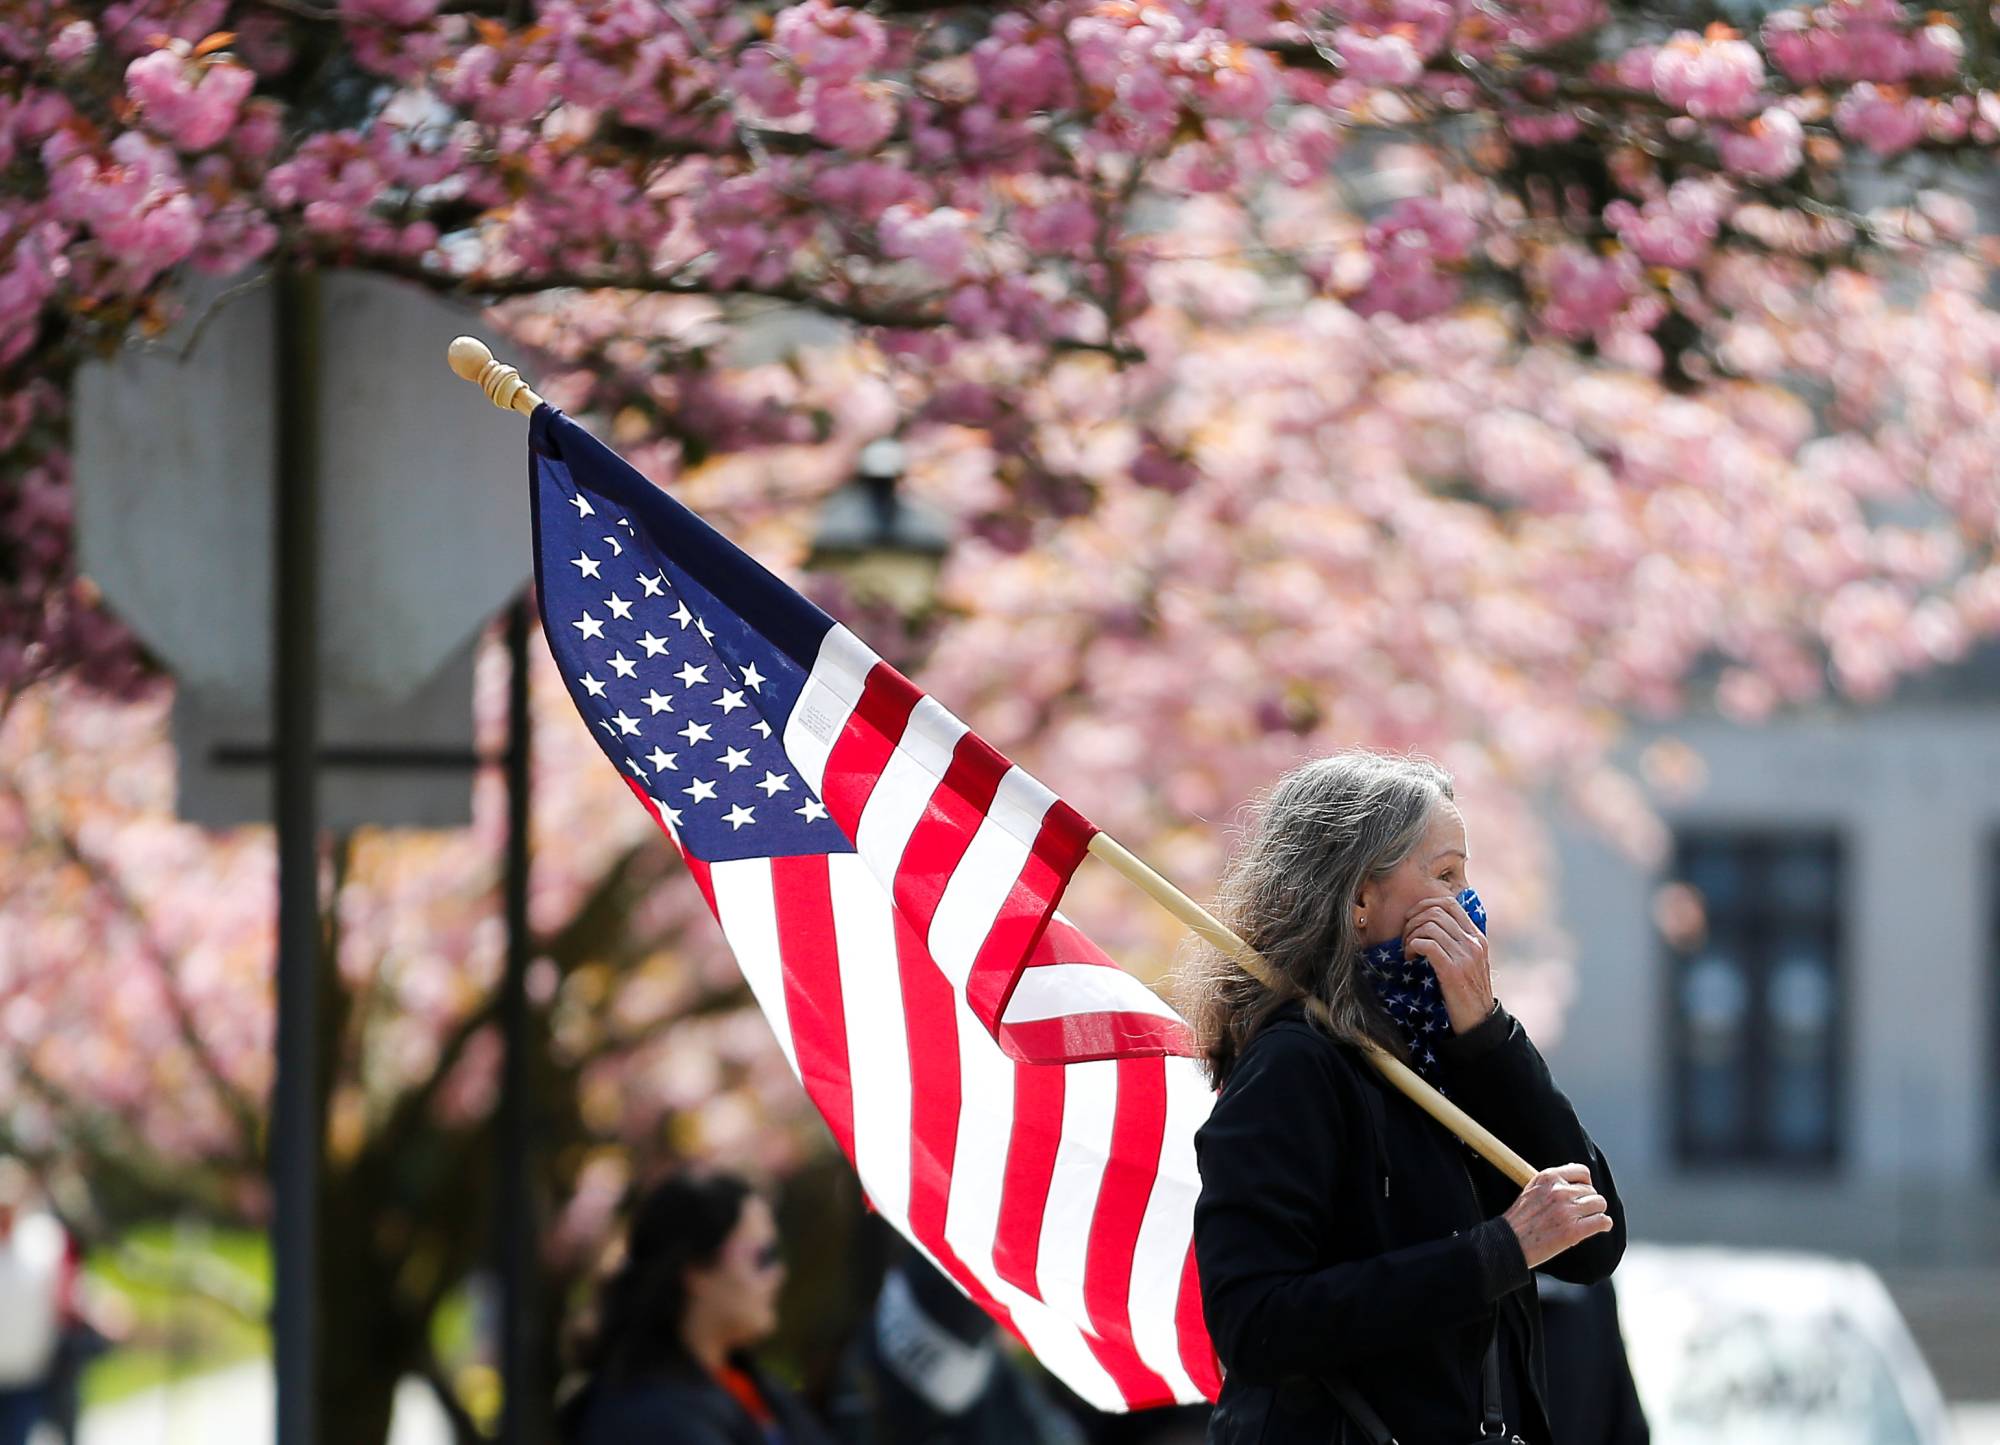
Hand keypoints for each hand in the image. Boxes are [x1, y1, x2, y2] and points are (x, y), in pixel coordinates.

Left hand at [1403, 893, 1492, 1033]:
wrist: (1478, 1022)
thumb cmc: (1467, 992)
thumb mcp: (1469, 961)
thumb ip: (1457, 941)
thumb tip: (1431, 924)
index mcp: (1477, 937)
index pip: (1449, 903)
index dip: (1425, 904)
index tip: (1411, 918)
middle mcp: (1473, 942)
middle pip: (1436, 912)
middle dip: (1413, 921)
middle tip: (1406, 938)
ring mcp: (1465, 956)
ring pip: (1429, 926)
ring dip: (1410, 936)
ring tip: (1408, 951)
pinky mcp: (1453, 971)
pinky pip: (1427, 945)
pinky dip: (1412, 948)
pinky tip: (1410, 959)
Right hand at [1502, 1164, 1613, 1268]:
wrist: (1508, 1242)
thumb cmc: (1519, 1220)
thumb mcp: (1532, 1190)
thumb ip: (1552, 1182)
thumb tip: (1577, 1175)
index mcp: (1548, 1177)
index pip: (1582, 1171)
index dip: (1585, 1183)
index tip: (1582, 1192)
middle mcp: (1559, 1191)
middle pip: (1592, 1190)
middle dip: (1589, 1201)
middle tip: (1580, 1212)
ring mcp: (1567, 1211)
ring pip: (1600, 1203)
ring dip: (1597, 1212)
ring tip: (1589, 1219)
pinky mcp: (1574, 1231)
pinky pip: (1602, 1221)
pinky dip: (1604, 1224)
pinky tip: (1600, 1226)